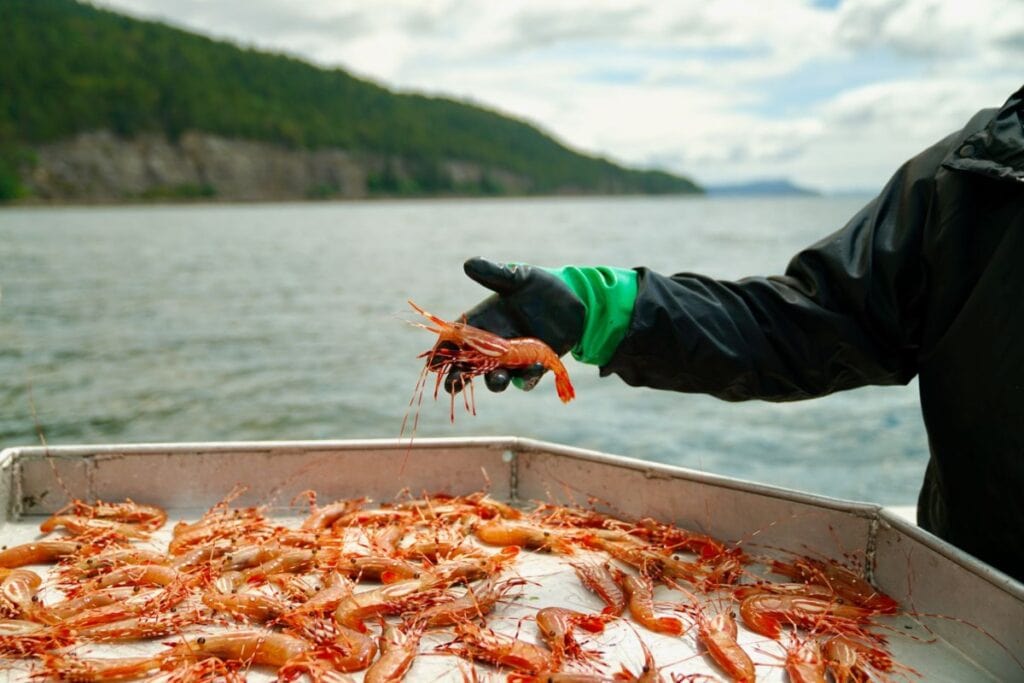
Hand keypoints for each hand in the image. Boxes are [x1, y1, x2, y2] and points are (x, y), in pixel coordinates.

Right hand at [444, 257, 584, 394]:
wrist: (573, 299)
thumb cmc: (539, 286)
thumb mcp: (518, 277)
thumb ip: (494, 274)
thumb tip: (468, 264)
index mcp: (484, 322)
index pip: (456, 340)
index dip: (442, 352)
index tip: (431, 363)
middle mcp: (495, 344)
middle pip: (469, 366)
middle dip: (458, 377)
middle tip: (451, 385)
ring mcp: (514, 358)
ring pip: (497, 376)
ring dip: (494, 382)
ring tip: (497, 381)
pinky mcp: (536, 365)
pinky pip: (527, 379)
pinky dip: (527, 379)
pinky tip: (529, 375)